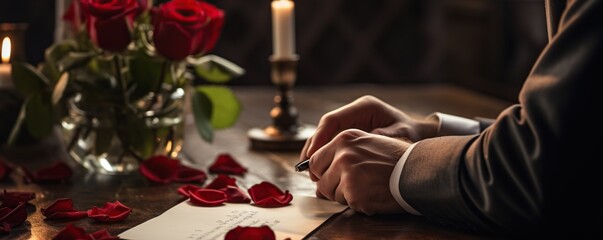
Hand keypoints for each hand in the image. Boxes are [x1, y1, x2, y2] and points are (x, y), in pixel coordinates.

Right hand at [300, 95, 437, 160]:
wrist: (421, 135)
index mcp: (364, 107)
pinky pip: (333, 142)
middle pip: (325, 128)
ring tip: (310, 171)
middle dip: (314, 147)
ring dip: (317, 153)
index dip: (319, 138)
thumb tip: (354, 149)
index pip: (332, 120)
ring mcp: (353, 121)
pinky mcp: (353, 132)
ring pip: (326, 136)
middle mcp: (355, 111)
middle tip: (307, 167)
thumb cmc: (412, 135)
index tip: (312, 156)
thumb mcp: (399, 137)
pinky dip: (326, 155)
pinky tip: (321, 169)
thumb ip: (378, 140)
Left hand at [308, 129, 411, 214]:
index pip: (315, 159)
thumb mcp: (368, 144)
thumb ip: (342, 156)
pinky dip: (359, 204)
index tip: (326, 178)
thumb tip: (318, 181)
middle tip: (352, 187)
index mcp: (345, 139)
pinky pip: (346, 204)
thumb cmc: (398, 160)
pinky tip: (374, 194)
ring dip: (346, 196)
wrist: (418, 171)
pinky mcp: (353, 191)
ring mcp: (347, 172)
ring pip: (331, 193)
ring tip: (367, 187)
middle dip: (331, 187)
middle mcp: (343, 153)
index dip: (320, 173)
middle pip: (320, 179)